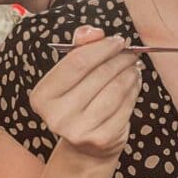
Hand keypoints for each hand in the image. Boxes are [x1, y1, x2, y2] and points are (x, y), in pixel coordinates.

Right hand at [29, 26, 141, 160]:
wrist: (84, 146)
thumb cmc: (77, 100)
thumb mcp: (70, 74)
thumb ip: (79, 47)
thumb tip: (95, 32)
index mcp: (42, 96)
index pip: (76, 62)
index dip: (101, 47)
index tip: (117, 41)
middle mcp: (57, 116)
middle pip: (99, 75)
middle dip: (119, 59)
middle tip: (130, 52)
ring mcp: (80, 131)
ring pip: (115, 90)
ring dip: (129, 73)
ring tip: (133, 67)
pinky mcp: (102, 139)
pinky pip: (125, 106)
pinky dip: (134, 90)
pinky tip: (134, 83)